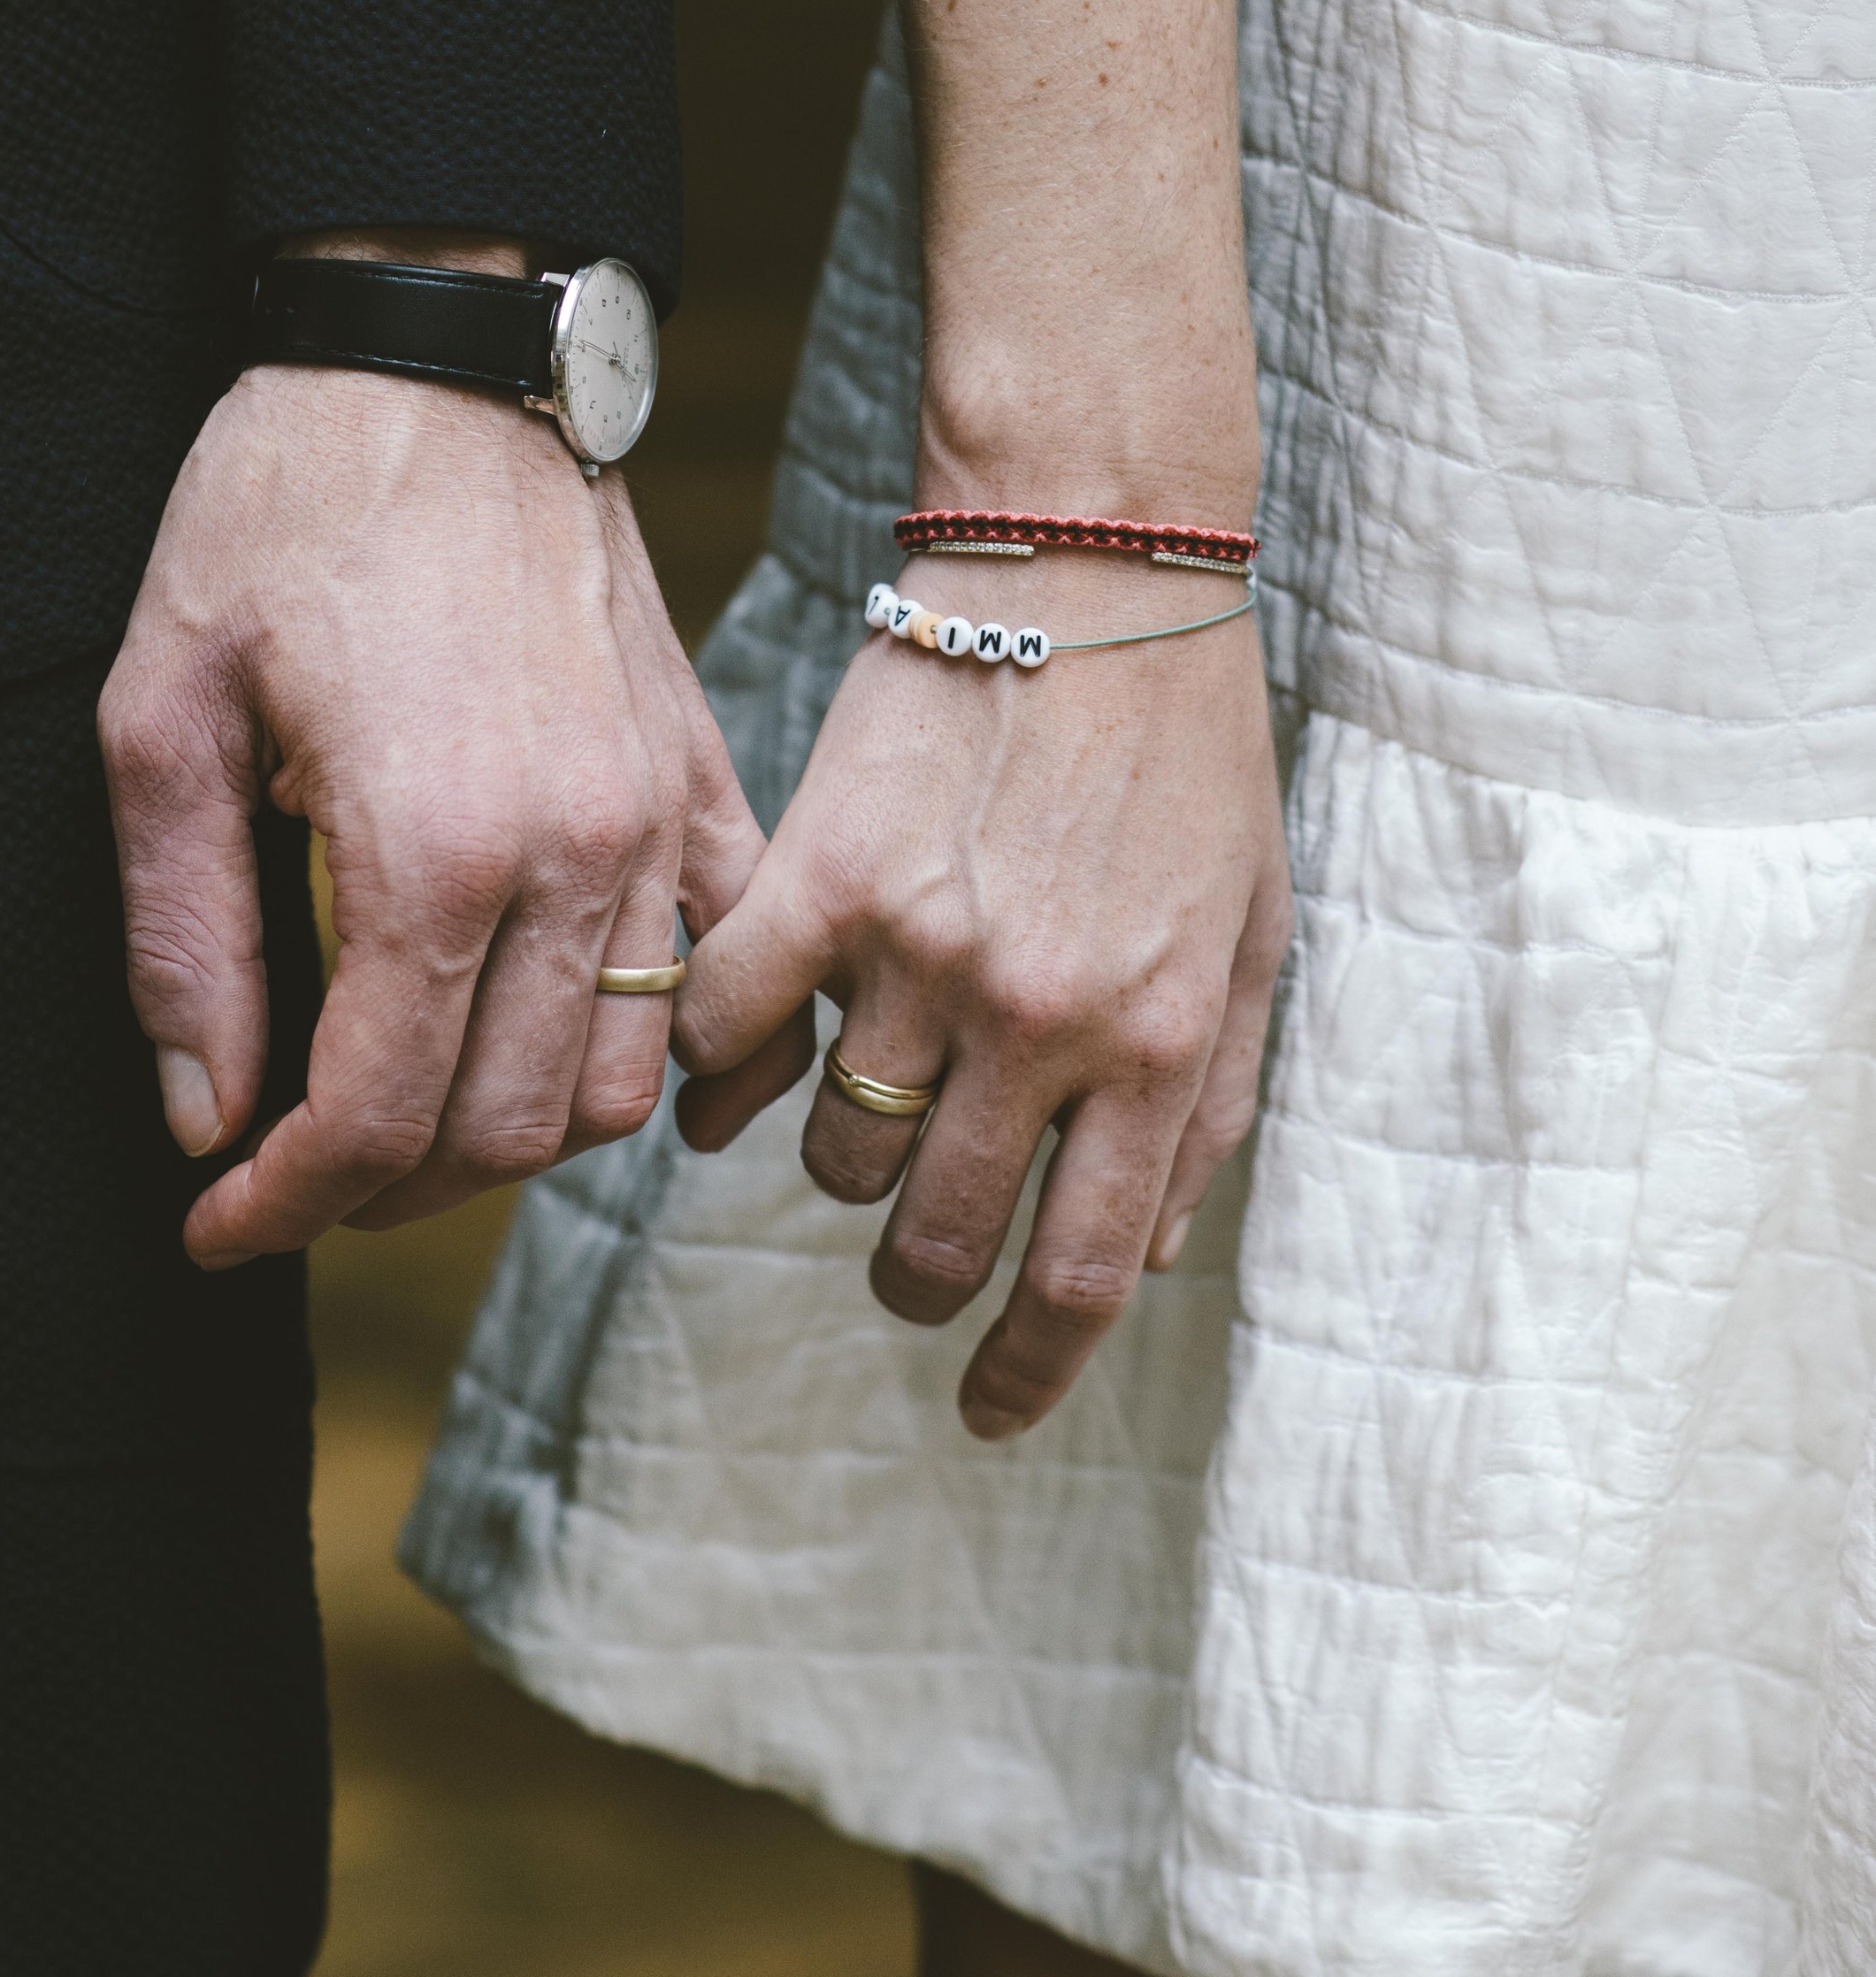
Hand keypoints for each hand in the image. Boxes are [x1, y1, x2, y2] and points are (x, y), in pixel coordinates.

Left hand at [98, 361, 760, 1266]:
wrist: (444, 354)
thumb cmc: (280, 511)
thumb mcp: (162, 715)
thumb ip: (181, 941)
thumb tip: (206, 1124)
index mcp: (433, 845)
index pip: (377, 1116)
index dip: (285, 1208)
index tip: (218, 1230)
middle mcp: (575, 852)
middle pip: (509, 1128)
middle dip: (387, 1190)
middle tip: (296, 1178)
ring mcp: (658, 817)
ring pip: (620, 1077)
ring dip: (515, 1139)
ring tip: (415, 1120)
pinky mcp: (701, 773)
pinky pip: (738, 971)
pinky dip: (688, 1058)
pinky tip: (612, 1078)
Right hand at [670, 556, 1289, 1438]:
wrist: (1092, 564)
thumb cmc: (1189, 748)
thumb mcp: (1256, 930)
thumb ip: (1214, 1098)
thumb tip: (1154, 1251)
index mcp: (1159, 1041)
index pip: (1085, 1276)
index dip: (1029, 1370)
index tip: (988, 1412)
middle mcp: (1041, 1018)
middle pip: (936, 1238)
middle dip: (918, 1281)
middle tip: (911, 1259)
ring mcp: (920, 951)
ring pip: (836, 1151)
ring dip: (844, 1153)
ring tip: (867, 1091)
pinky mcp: (820, 875)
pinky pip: (728, 1034)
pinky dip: (719, 1071)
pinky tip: (733, 1063)